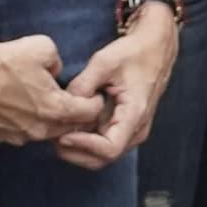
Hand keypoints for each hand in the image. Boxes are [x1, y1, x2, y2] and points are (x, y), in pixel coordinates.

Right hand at [0, 35, 91, 145]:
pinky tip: (16, 106)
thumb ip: (58, 61)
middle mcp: (40, 129)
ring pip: (45, 132)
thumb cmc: (3, 61)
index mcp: (56, 109)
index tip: (94, 95)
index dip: (96, 102)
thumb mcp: (42, 47)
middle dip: (75, 115)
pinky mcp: (0, 138)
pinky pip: (21, 133)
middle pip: (69, 128)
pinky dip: (24, 122)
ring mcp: (19, 137)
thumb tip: (55, 71)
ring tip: (42, 102)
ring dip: (49, 120)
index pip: (90, 113)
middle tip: (73, 100)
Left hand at [52, 11, 178, 168]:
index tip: (62, 134)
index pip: (109, 149)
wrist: (155, 47)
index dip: (83, 146)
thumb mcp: (105, 62)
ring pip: (101, 155)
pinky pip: (103, 143)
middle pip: (102, 159)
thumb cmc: (133, 53)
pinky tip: (68, 125)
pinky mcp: (125, 126)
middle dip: (75, 152)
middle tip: (52, 136)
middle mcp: (136, 129)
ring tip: (57, 130)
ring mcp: (131, 130)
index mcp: (135, 114)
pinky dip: (84, 140)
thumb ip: (83, 84)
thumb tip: (63, 105)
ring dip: (78, 148)